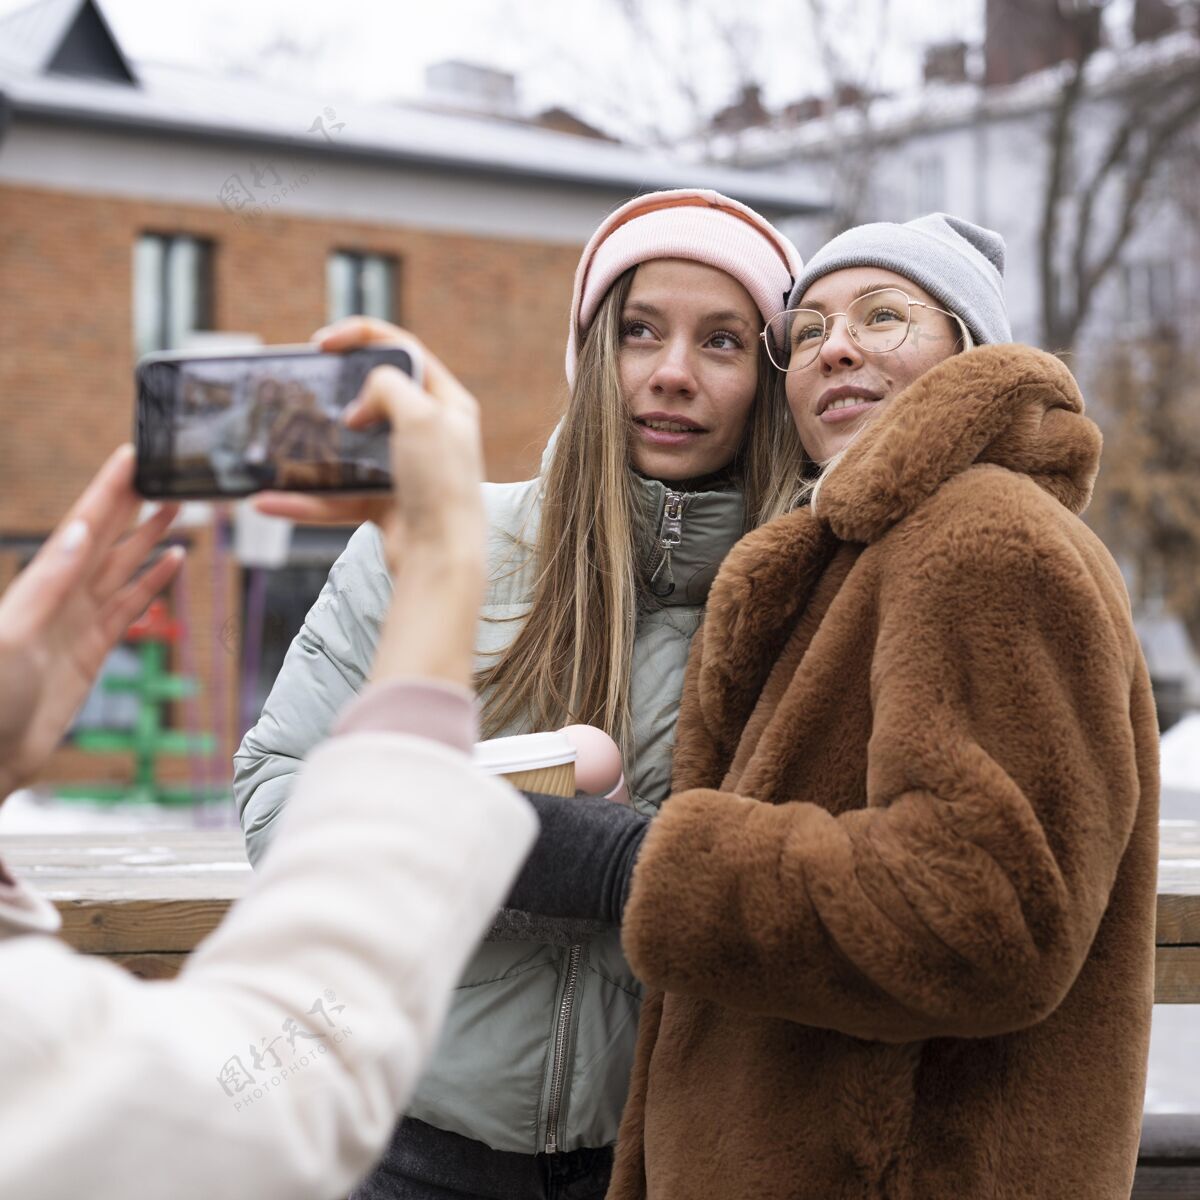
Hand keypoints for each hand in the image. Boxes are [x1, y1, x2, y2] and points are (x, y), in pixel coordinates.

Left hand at [0, 446, 181, 798]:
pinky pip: (130, 606)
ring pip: (123, 566)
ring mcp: (79, 620)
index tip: (132, 457)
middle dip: (135, 503)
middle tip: (167, 473)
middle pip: (107, 537)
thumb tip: (77, 533)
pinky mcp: (95, 648)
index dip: (107, 490)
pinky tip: (172, 563)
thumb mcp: (13, 636)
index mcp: (41, 584)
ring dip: (149, 536)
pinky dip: (152, 582)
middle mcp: (61, 595)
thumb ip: (46, 585)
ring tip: (178, 508)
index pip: (82, 525)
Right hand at [254, 316, 484, 563]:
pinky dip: (304, 501)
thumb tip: (358, 406)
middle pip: (375, 397)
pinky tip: (269, 500)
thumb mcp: (420, 415)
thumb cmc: (439, 484)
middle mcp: (430, 435)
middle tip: (303, 385)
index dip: (362, 336)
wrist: (441, 559)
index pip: (404, 351)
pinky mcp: (385, 505)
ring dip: (312, 448)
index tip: (323, 342)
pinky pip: (337, 497)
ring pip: (350, 449)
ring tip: (278, 439)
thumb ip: (386, 386)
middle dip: (335, 390)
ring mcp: (406, 471)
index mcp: (448, 404)